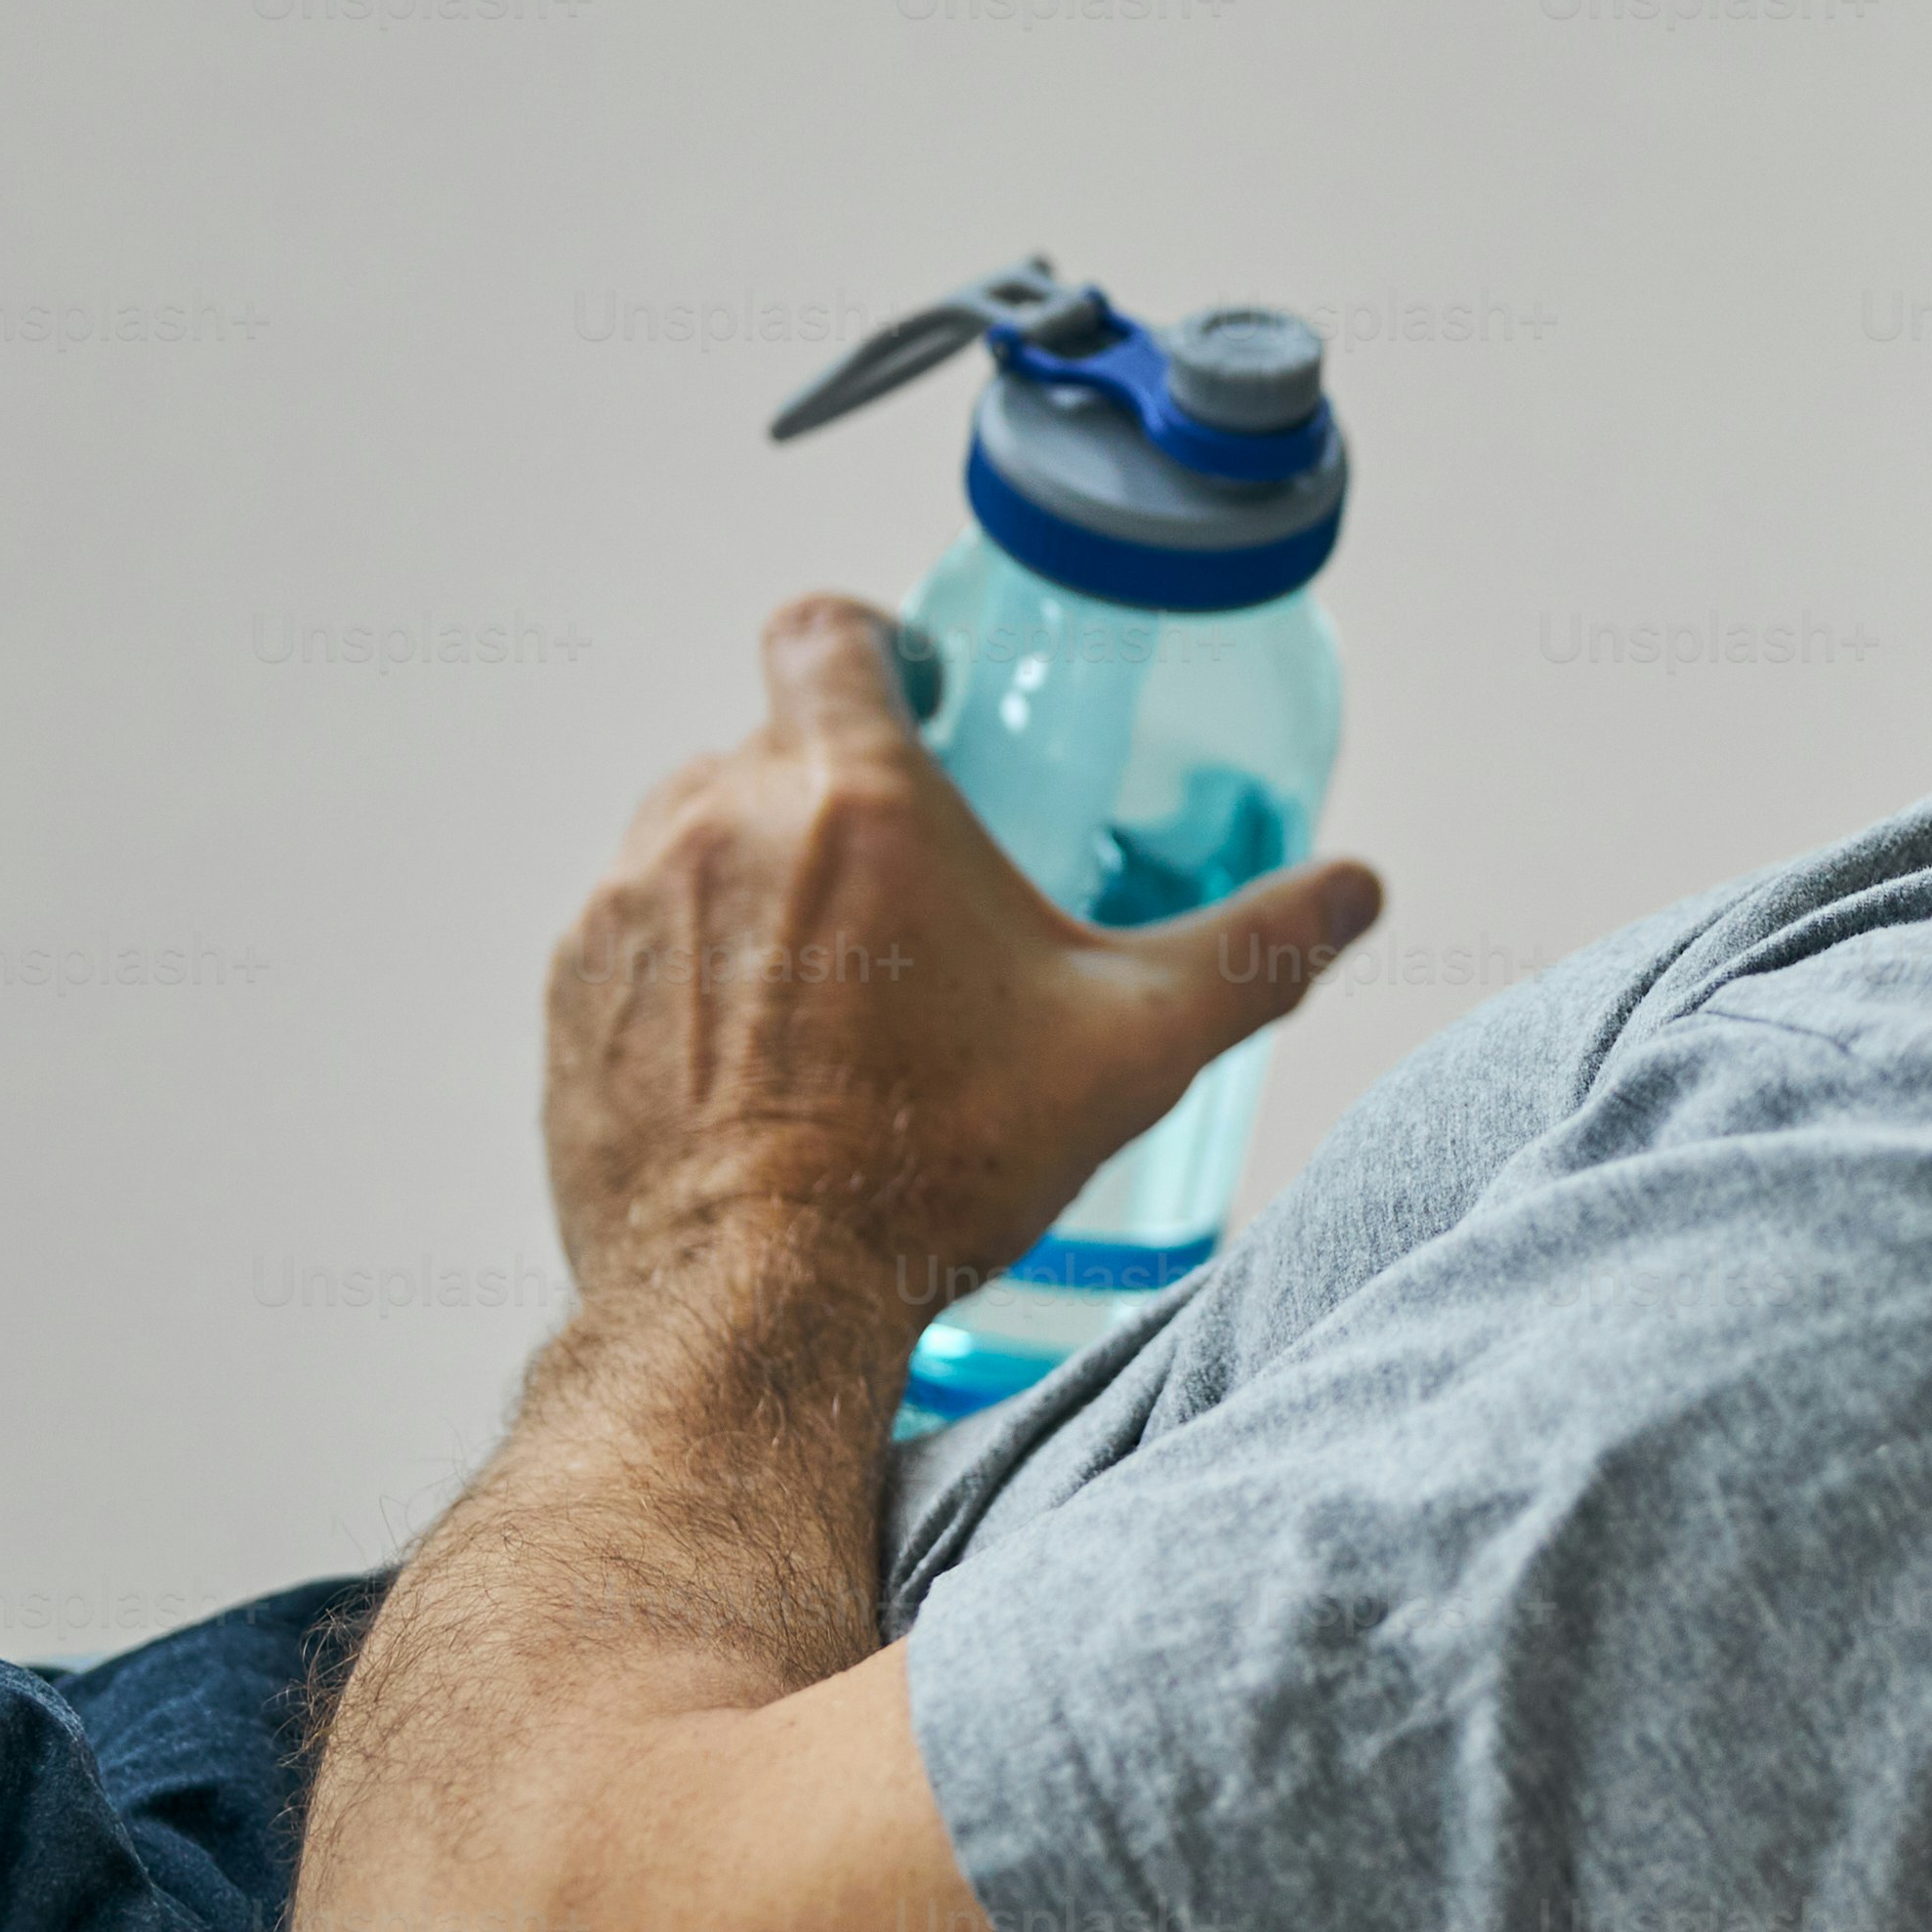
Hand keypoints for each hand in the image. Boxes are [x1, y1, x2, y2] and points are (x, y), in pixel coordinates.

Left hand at [540, 597, 1378, 1338]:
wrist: (758, 1300)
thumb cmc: (937, 1163)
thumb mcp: (1131, 1047)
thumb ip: (1253, 950)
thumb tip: (1358, 892)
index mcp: (851, 793)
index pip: (825, 630)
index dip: (871, 648)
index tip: (915, 701)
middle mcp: (716, 818)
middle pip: (772, 748)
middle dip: (837, 802)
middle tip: (907, 901)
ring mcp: (626, 904)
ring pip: (694, 838)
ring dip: (759, 886)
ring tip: (834, 993)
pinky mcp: (573, 992)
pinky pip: (636, 934)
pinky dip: (691, 968)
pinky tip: (757, 1055)